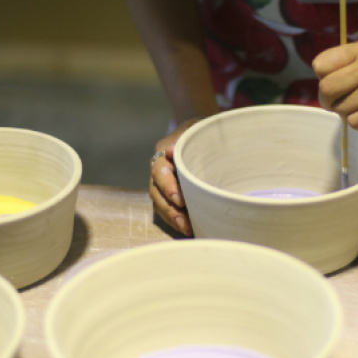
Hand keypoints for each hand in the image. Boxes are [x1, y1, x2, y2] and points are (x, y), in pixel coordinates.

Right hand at [149, 119, 200, 235]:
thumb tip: (171, 151)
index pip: (160, 172)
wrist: (200, 132)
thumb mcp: (195, 127)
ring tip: (188, 230)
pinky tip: (189, 229)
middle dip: (170, 210)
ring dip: (172, 218)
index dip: (168, 187)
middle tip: (185, 223)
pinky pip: (167, 209)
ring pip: (160, 204)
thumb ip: (185, 137)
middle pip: (156, 193)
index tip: (180, 200)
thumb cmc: (200, 130)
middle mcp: (159, 170)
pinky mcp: (169, 194)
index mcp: (163, 152)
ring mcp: (162, 183)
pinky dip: (175, 220)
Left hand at [312, 40, 357, 128]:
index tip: (335, 83)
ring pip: (341, 109)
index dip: (322, 77)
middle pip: (326, 89)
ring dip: (347, 112)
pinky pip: (356, 122)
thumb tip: (325, 87)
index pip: (321, 64)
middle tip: (338, 102)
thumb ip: (352, 63)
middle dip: (328, 100)